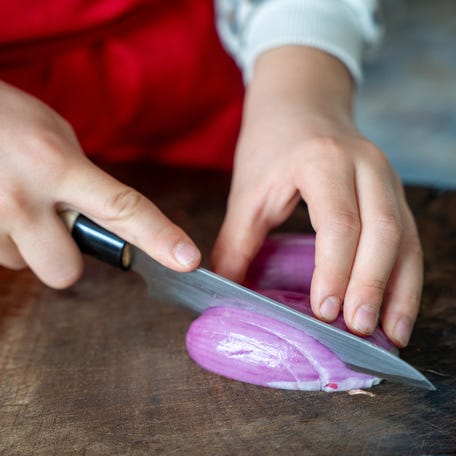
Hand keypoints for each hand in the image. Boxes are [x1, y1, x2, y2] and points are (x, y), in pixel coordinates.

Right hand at [0, 81, 199, 287]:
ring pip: (26, 266)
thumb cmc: (8, 119)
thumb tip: (109, 221)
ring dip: (27, 244)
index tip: (187, 259)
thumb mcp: (57, 138)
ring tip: (11, 201)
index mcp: (55, 165)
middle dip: (66, 256)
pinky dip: (4, 240)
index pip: (121, 209)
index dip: (158, 237)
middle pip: (66, 271)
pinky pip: (0, 259)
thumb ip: (85, 182)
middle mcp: (20, 198)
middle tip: (53, 224)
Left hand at [211, 47, 422, 346]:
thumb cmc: (272, 144)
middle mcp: (366, 167)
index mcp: (324, 161)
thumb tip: (228, 292)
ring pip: (405, 239)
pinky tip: (398, 308)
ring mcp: (386, 179)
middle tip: (359, 329)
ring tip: (391, 334)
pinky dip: (405, 276)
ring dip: (401, 289)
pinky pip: (408, 238)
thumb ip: (237, 241)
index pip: (339, 223)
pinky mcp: (392, 193)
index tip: (325, 311)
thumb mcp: (248, 190)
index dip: (335, 270)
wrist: (302, 102)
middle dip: (372, 286)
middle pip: (383, 232)